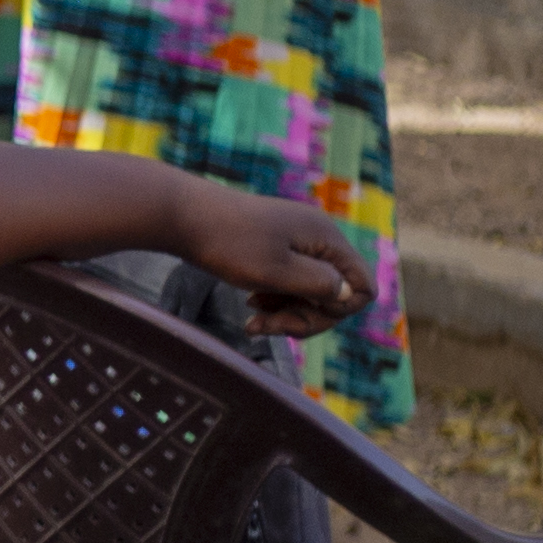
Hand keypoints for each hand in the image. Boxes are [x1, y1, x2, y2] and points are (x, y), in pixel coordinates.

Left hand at [175, 185, 372, 338]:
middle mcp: (317, 237)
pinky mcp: (275, 249)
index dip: (338, 310)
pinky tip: (251, 309)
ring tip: (254, 322)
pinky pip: (290, 284)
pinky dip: (275, 301)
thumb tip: (350, 294)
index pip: (363, 286)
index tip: (301, 312)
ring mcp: (296, 242)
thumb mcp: (276, 271)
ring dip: (287, 314)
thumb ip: (318, 284)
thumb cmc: (227, 243)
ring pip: (310, 292)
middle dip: (306, 317)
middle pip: (336, 293)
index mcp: (325, 238)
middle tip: (267, 327)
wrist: (180, 215)